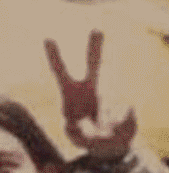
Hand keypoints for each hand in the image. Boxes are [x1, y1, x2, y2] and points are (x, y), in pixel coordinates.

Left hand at [46, 30, 137, 162]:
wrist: (113, 142)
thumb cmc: (88, 137)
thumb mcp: (77, 137)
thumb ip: (76, 133)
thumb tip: (82, 123)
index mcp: (71, 95)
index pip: (60, 74)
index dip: (54, 58)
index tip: (47, 39)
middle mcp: (90, 89)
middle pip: (94, 66)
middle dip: (95, 48)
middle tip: (96, 30)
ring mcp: (109, 94)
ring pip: (108, 101)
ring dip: (103, 121)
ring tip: (100, 132)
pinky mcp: (125, 103)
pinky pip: (120, 115)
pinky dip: (115, 127)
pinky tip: (113, 130)